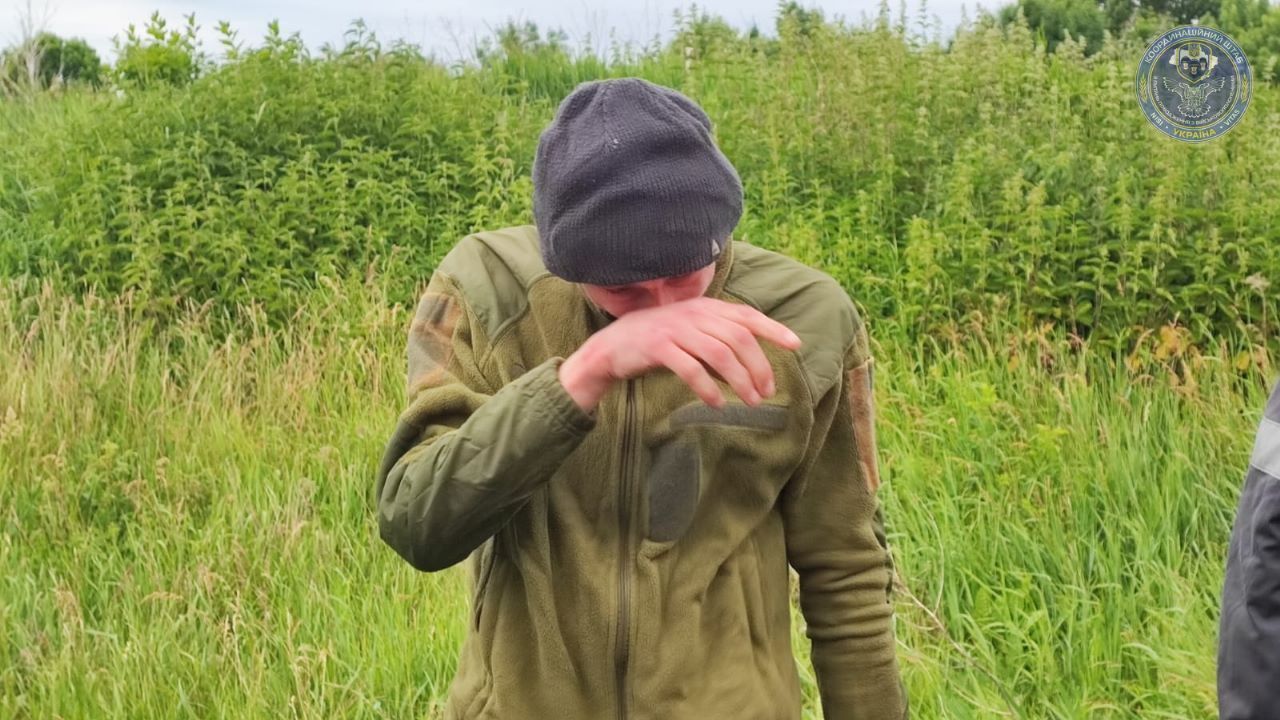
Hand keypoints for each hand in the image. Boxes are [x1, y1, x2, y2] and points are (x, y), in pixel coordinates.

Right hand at [558, 297, 801, 413]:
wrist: (611, 347)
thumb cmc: (658, 342)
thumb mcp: (691, 333)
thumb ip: (719, 340)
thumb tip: (753, 366)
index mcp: (705, 308)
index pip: (747, 316)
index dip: (773, 329)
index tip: (795, 345)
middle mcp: (693, 314)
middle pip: (738, 339)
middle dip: (758, 367)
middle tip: (766, 393)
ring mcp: (675, 329)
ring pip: (719, 354)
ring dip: (739, 381)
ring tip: (750, 402)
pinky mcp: (658, 347)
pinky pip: (690, 368)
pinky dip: (707, 387)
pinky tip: (717, 404)